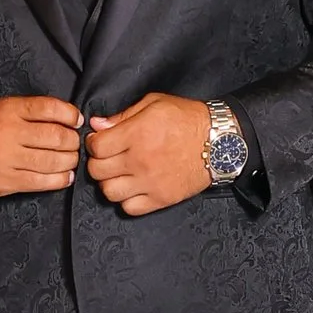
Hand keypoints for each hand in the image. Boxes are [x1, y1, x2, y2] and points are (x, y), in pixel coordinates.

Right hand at [0, 95, 84, 196]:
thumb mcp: (4, 108)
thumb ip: (33, 111)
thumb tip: (71, 119)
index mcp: (9, 110)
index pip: (50, 108)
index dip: (71, 115)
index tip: (77, 122)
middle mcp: (8, 132)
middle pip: (56, 137)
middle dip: (73, 142)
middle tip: (75, 144)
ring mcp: (6, 159)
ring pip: (52, 161)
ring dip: (69, 161)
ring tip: (70, 160)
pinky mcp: (6, 181)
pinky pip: (41, 182)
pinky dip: (60, 180)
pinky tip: (65, 176)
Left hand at [84, 92, 213, 215]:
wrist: (219, 142)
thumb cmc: (188, 119)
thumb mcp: (155, 104)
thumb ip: (123, 115)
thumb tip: (97, 125)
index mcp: (136, 135)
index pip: (96, 147)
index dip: (93, 143)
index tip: (100, 141)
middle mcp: (140, 161)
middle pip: (97, 171)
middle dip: (98, 162)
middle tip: (108, 157)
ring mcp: (150, 183)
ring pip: (109, 192)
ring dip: (109, 182)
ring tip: (119, 174)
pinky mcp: (161, 199)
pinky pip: (129, 208)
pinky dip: (126, 200)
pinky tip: (133, 187)